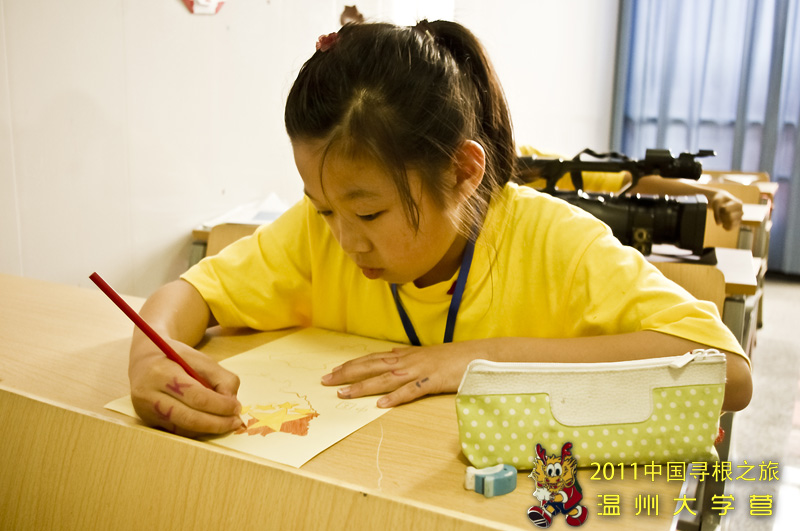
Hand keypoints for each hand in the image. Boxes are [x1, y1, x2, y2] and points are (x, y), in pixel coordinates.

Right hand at [129, 339, 243, 436]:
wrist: (144, 359)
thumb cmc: (176, 357)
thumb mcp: (200, 358)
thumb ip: (220, 377)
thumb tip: (232, 402)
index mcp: (161, 373)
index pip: (196, 396)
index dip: (220, 405)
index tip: (237, 407)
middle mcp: (148, 394)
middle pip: (188, 418)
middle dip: (216, 423)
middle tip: (235, 422)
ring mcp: (145, 410)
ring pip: (183, 428)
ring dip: (208, 429)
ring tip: (226, 423)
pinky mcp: (147, 420)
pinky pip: (177, 431)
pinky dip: (197, 430)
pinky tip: (209, 423)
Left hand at [320, 342, 476, 406]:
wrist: (478, 355)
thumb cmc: (452, 357)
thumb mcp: (425, 356)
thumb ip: (406, 358)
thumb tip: (389, 358)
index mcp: (404, 356)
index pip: (371, 359)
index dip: (351, 366)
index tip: (332, 372)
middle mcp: (407, 362)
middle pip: (371, 367)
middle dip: (347, 374)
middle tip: (326, 381)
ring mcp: (418, 371)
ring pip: (385, 379)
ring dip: (364, 387)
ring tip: (345, 394)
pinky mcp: (432, 382)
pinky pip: (411, 391)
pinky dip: (396, 397)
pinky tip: (382, 404)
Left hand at [710, 191, 742, 229]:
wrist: (721, 202)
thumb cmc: (720, 201)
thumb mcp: (716, 202)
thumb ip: (716, 212)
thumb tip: (718, 224)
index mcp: (739, 204)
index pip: (726, 210)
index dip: (721, 209)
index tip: (722, 206)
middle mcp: (741, 212)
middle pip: (730, 217)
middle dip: (722, 215)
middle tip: (721, 212)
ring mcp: (739, 219)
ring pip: (730, 224)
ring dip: (723, 221)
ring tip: (722, 216)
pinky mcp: (736, 224)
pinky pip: (730, 228)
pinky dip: (724, 226)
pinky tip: (723, 223)